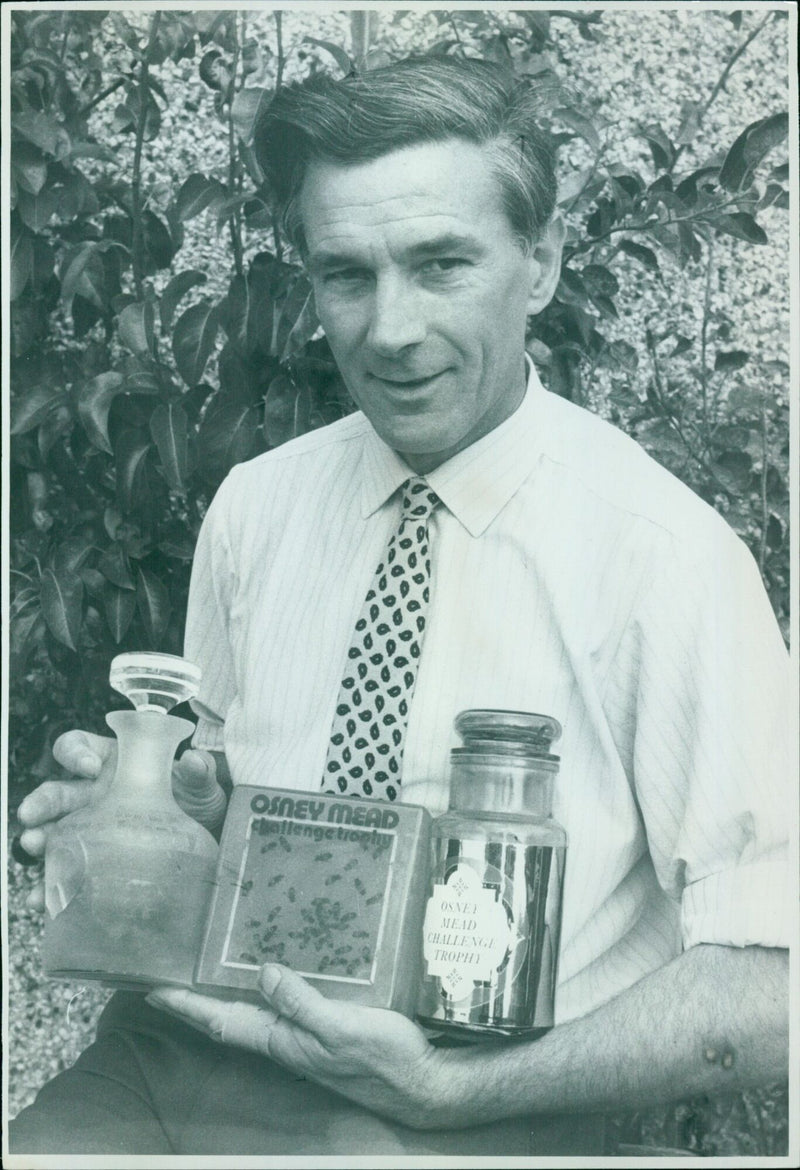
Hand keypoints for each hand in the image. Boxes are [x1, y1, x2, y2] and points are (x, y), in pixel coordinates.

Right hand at [16, 730, 226, 910]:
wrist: (205, 842)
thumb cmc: (196, 802)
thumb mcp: (201, 786)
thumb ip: (198, 772)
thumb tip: (193, 759)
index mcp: (113, 763)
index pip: (80, 746)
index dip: (76, 751)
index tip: (90, 767)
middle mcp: (93, 793)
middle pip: (56, 791)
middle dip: (41, 801)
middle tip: (31, 815)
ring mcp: (89, 828)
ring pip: (52, 829)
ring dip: (38, 837)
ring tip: (33, 847)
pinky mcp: (91, 860)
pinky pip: (62, 870)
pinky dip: (48, 883)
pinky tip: (39, 896)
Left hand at [146, 965, 452, 1129]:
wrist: (424, 1084)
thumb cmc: (384, 1060)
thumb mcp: (340, 1029)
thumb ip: (301, 1003)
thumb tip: (263, 972)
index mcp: (281, 1040)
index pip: (221, 1020)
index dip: (186, 1005)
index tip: (152, 987)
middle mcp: (286, 1038)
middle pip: (230, 1014)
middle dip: (198, 996)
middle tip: (172, 969)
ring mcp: (306, 1034)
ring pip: (257, 1007)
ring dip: (230, 989)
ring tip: (210, 964)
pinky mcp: (328, 1025)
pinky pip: (287, 1000)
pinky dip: (272, 984)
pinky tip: (277, 968)